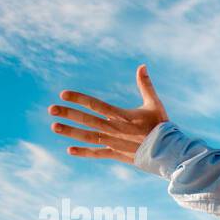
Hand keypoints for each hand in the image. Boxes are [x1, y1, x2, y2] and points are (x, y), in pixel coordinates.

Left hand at [48, 64, 168, 164]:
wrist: (169, 152)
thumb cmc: (162, 126)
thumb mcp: (154, 104)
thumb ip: (145, 85)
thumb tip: (142, 65)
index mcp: (122, 115)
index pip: (96, 105)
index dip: (79, 99)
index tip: (63, 94)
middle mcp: (115, 129)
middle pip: (87, 120)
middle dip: (68, 114)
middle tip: (51, 109)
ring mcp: (115, 143)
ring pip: (88, 136)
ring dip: (71, 132)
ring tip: (54, 126)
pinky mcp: (117, 154)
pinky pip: (98, 153)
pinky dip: (84, 152)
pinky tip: (70, 150)